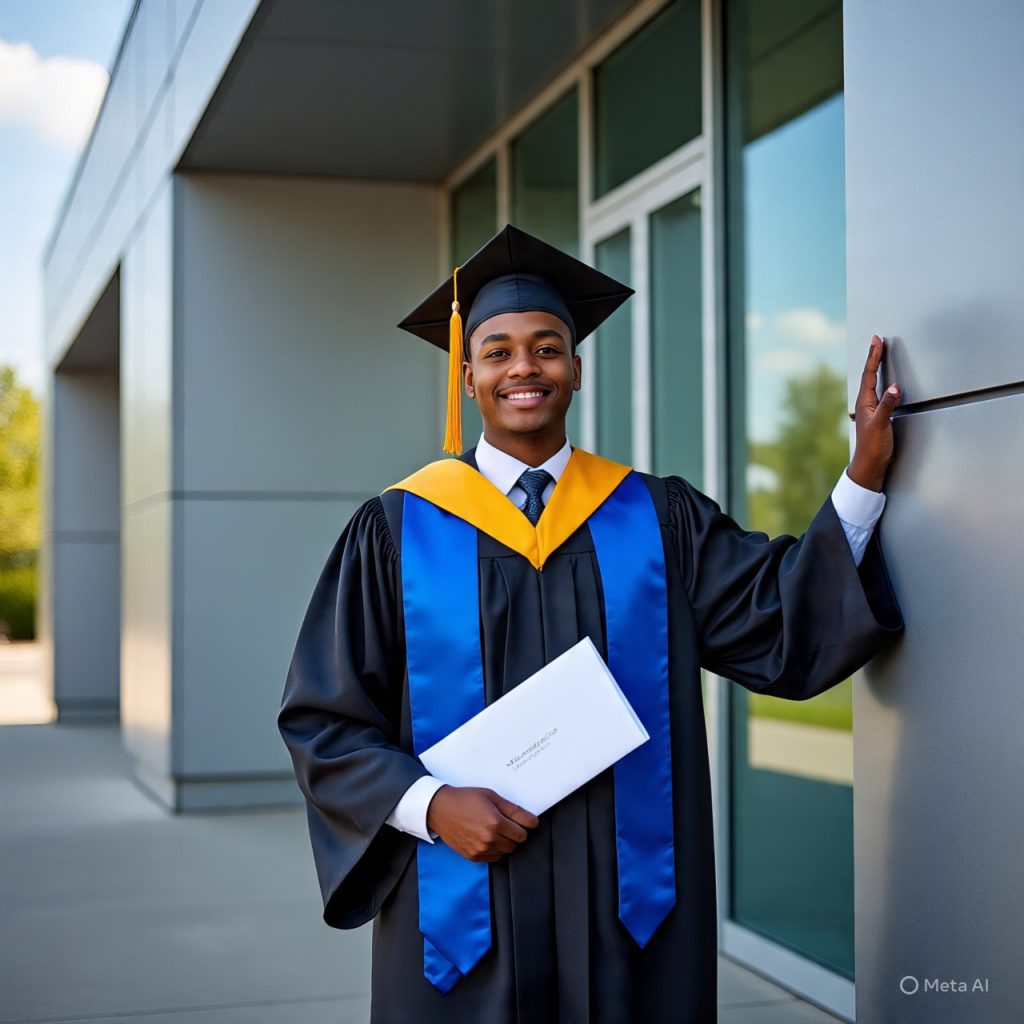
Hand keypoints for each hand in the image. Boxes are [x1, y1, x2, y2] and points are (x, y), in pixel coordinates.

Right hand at [425, 785, 539, 862]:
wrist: (440, 809)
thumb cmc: (465, 799)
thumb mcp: (491, 796)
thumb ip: (513, 809)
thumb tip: (532, 821)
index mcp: (495, 822)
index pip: (522, 833)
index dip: (522, 825)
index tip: (519, 821)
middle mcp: (489, 839)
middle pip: (515, 844)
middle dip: (513, 833)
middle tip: (503, 822)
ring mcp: (480, 850)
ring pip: (505, 852)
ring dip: (504, 842)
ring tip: (492, 828)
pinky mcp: (473, 856)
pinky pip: (494, 858)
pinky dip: (494, 849)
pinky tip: (485, 837)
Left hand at [848, 335, 899, 491]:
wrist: (870, 465)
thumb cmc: (873, 447)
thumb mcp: (881, 424)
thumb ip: (888, 406)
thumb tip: (895, 387)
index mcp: (865, 403)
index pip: (870, 374)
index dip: (874, 356)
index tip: (877, 340)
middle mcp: (866, 403)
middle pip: (870, 374)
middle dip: (874, 356)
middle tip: (877, 340)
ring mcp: (871, 409)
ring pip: (873, 382)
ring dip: (877, 366)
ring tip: (879, 353)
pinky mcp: (877, 415)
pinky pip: (879, 391)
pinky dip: (883, 380)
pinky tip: (886, 381)